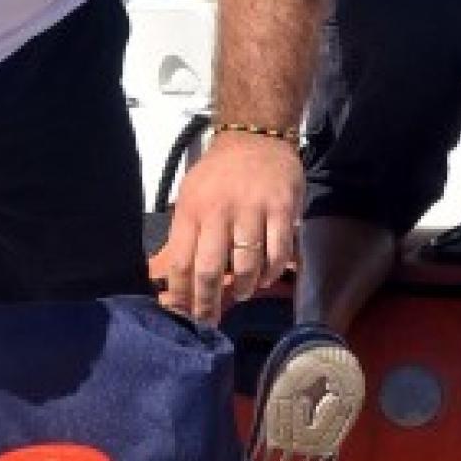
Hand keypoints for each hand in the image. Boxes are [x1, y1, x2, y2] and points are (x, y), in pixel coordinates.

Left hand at [154, 131, 301, 322]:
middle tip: (211, 322)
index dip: (181, 295)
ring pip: (246, 265)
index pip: (181, 261)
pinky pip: (277, 253)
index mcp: (192, 209)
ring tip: (242, 292)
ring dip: (243, 288)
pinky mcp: (282, 209)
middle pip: (210, 269)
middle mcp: (219, 211)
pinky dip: (271, 272)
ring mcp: (252, 210)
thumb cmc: (219, 174)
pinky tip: (265, 277)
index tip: (183, 318)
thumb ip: (188, 234)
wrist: (255, 137)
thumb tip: (178, 281)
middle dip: (208, 304)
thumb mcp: (191, 196)